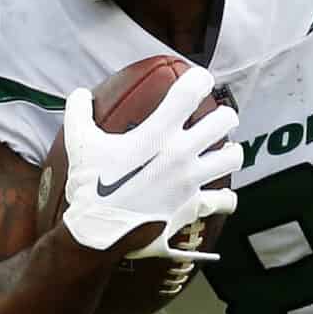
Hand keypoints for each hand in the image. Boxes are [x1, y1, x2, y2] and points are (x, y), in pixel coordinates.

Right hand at [58, 64, 244, 260]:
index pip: (190, 92)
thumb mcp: (79, 144)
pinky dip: (224, 197)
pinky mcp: (193, 206)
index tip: (201, 80)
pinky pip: (224, 199)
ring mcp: (190, 181)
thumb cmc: (90, 187)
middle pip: (224, 121)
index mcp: (157, 134)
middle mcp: (180, 154)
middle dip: (223, 116)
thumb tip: (81, 95)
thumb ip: (79, 112)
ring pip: (233, 157)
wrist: (99, 234)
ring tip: (223, 151)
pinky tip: (218, 194)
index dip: (200, 79)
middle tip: (216, 118)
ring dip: (231, 151)